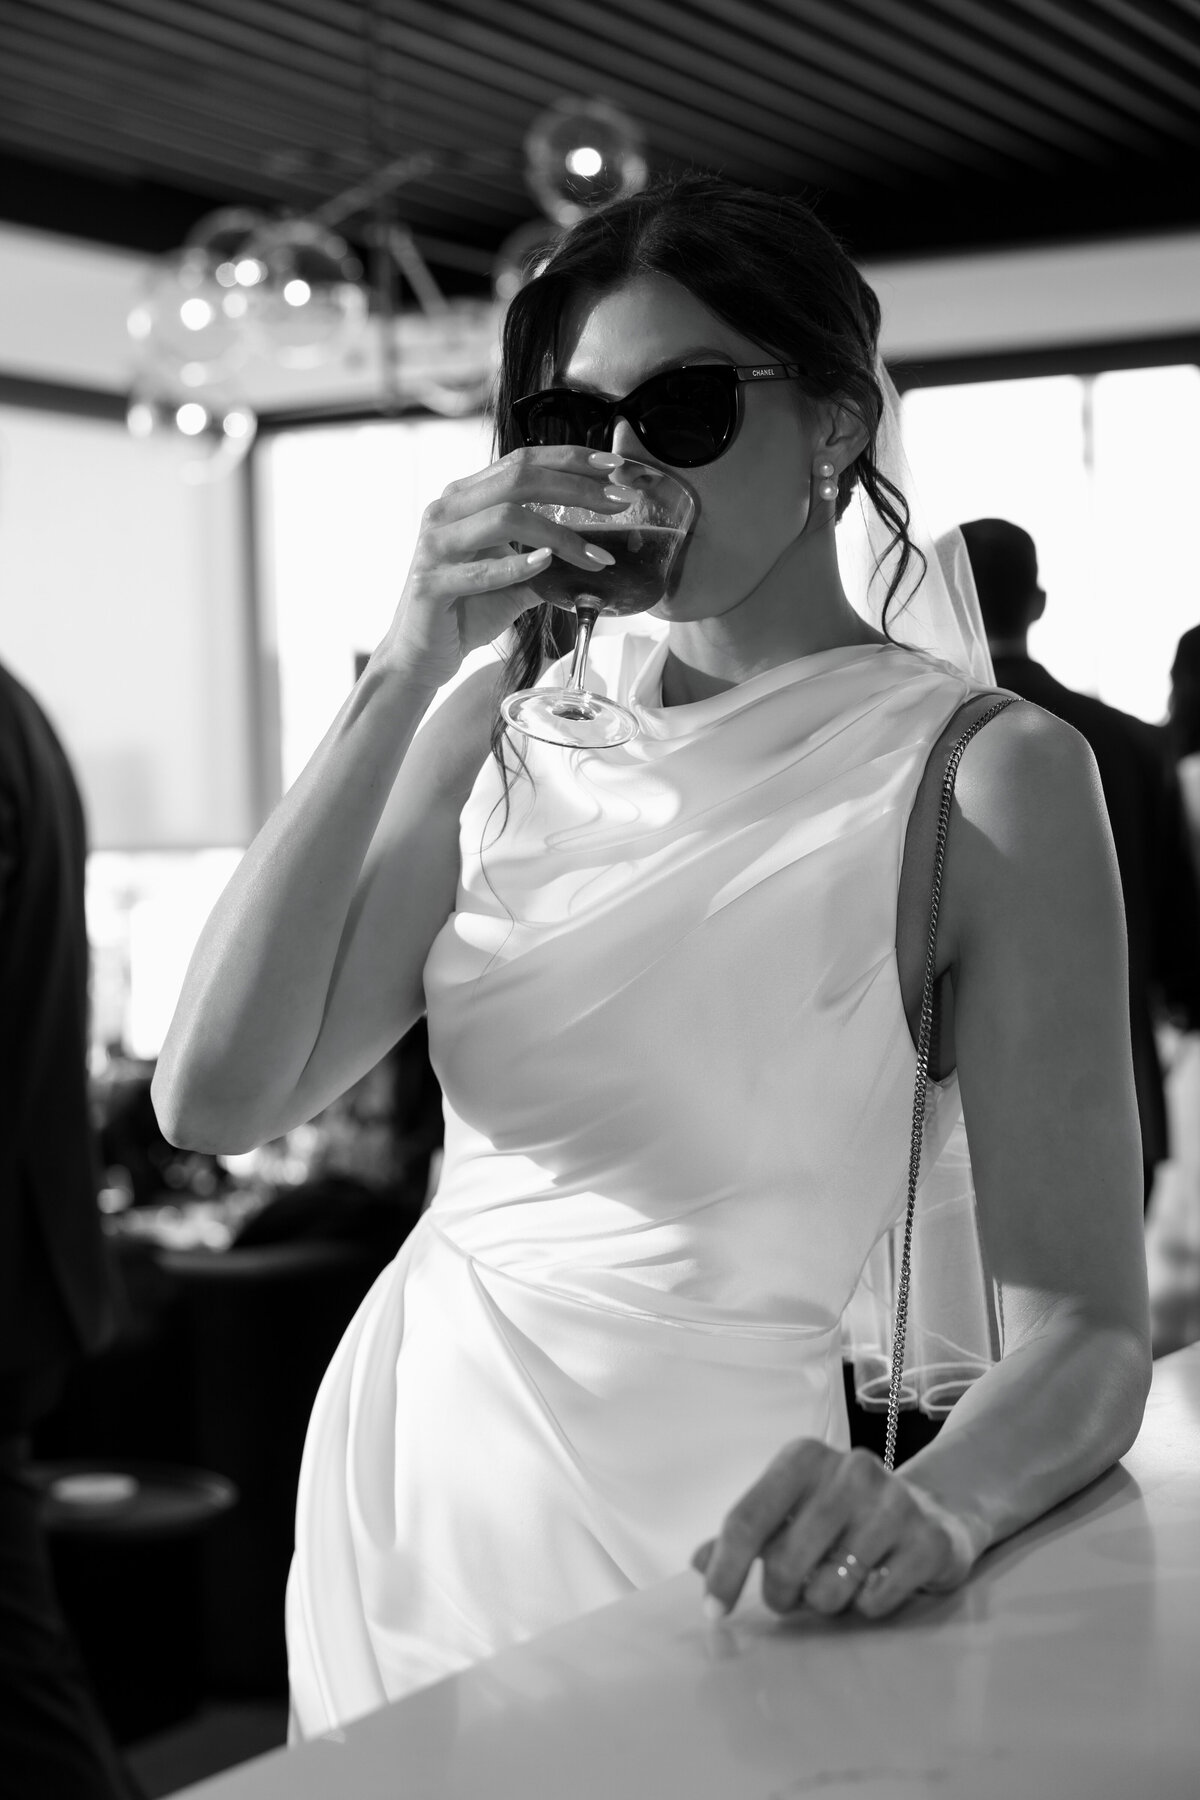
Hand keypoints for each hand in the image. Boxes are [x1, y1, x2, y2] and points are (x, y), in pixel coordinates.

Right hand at [379, 445, 633, 689]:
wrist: (421, 653)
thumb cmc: (467, 609)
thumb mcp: (516, 578)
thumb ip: (549, 559)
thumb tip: (601, 553)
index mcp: (466, 498)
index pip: (522, 462)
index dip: (570, 459)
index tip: (613, 467)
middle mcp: (447, 511)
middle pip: (518, 479)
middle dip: (575, 487)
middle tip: (618, 503)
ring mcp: (435, 545)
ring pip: (503, 517)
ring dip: (559, 534)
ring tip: (595, 555)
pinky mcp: (430, 583)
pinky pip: (480, 570)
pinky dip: (518, 566)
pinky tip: (548, 565)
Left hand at [692, 1441, 986, 1622]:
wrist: (932, 1512)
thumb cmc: (844, 1515)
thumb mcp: (793, 1510)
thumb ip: (745, 1534)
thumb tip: (698, 1562)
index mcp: (803, 1458)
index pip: (746, 1520)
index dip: (725, 1572)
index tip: (714, 1612)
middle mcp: (849, 1470)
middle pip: (783, 1562)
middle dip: (782, 1594)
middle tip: (794, 1594)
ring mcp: (894, 1502)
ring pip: (828, 1589)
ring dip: (827, 1602)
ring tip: (841, 1581)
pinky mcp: (928, 1539)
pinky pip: (875, 1601)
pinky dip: (868, 1606)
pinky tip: (878, 1580)